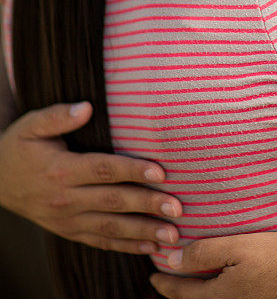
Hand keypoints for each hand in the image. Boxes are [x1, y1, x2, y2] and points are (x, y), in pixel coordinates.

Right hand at [0, 101, 182, 253]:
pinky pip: (101, 241)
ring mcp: (68, 219)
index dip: (133, 170)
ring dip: (143, 232)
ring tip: (172, 234)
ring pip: (111, 227)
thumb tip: (86, 108)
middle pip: (113, 202)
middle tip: (177, 208)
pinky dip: (126, 246)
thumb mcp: (31, 125)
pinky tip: (150, 247)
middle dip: (147, 205)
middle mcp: (66, 198)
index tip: (161, 172)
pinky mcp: (69, 231)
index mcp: (62, 169)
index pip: (104, 170)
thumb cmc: (20, 146)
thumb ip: (58, 116)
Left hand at [149, 232, 276, 298]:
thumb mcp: (239, 247)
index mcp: (222, 297)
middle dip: (178, 295)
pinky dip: (215, 297)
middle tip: (164, 282)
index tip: (153, 276)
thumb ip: (204, 253)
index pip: (184, 294)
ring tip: (188, 286)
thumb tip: (172, 259)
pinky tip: (221, 286)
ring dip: (197, 297)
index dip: (166, 284)